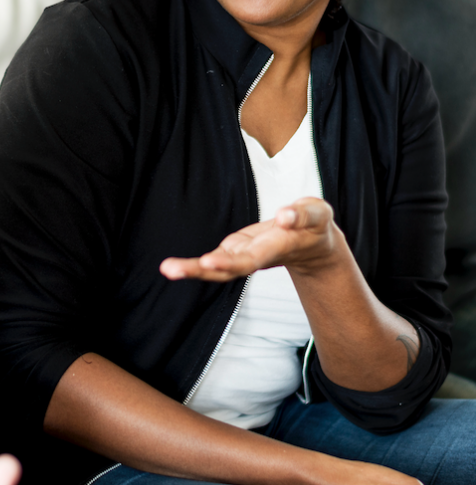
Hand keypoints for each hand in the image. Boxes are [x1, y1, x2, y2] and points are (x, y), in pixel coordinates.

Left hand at [160, 197, 342, 282]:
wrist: (311, 244)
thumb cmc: (313, 225)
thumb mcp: (317, 214)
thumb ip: (303, 214)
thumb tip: (284, 215)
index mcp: (278, 247)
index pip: (255, 256)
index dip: (235, 260)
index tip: (210, 261)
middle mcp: (258, 256)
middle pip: (231, 267)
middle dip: (205, 268)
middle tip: (176, 269)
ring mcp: (245, 256)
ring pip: (218, 267)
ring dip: (192, 270)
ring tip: (168, 269)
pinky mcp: (236, 251)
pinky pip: (213, 262)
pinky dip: (194, 266)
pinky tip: (172, 267)